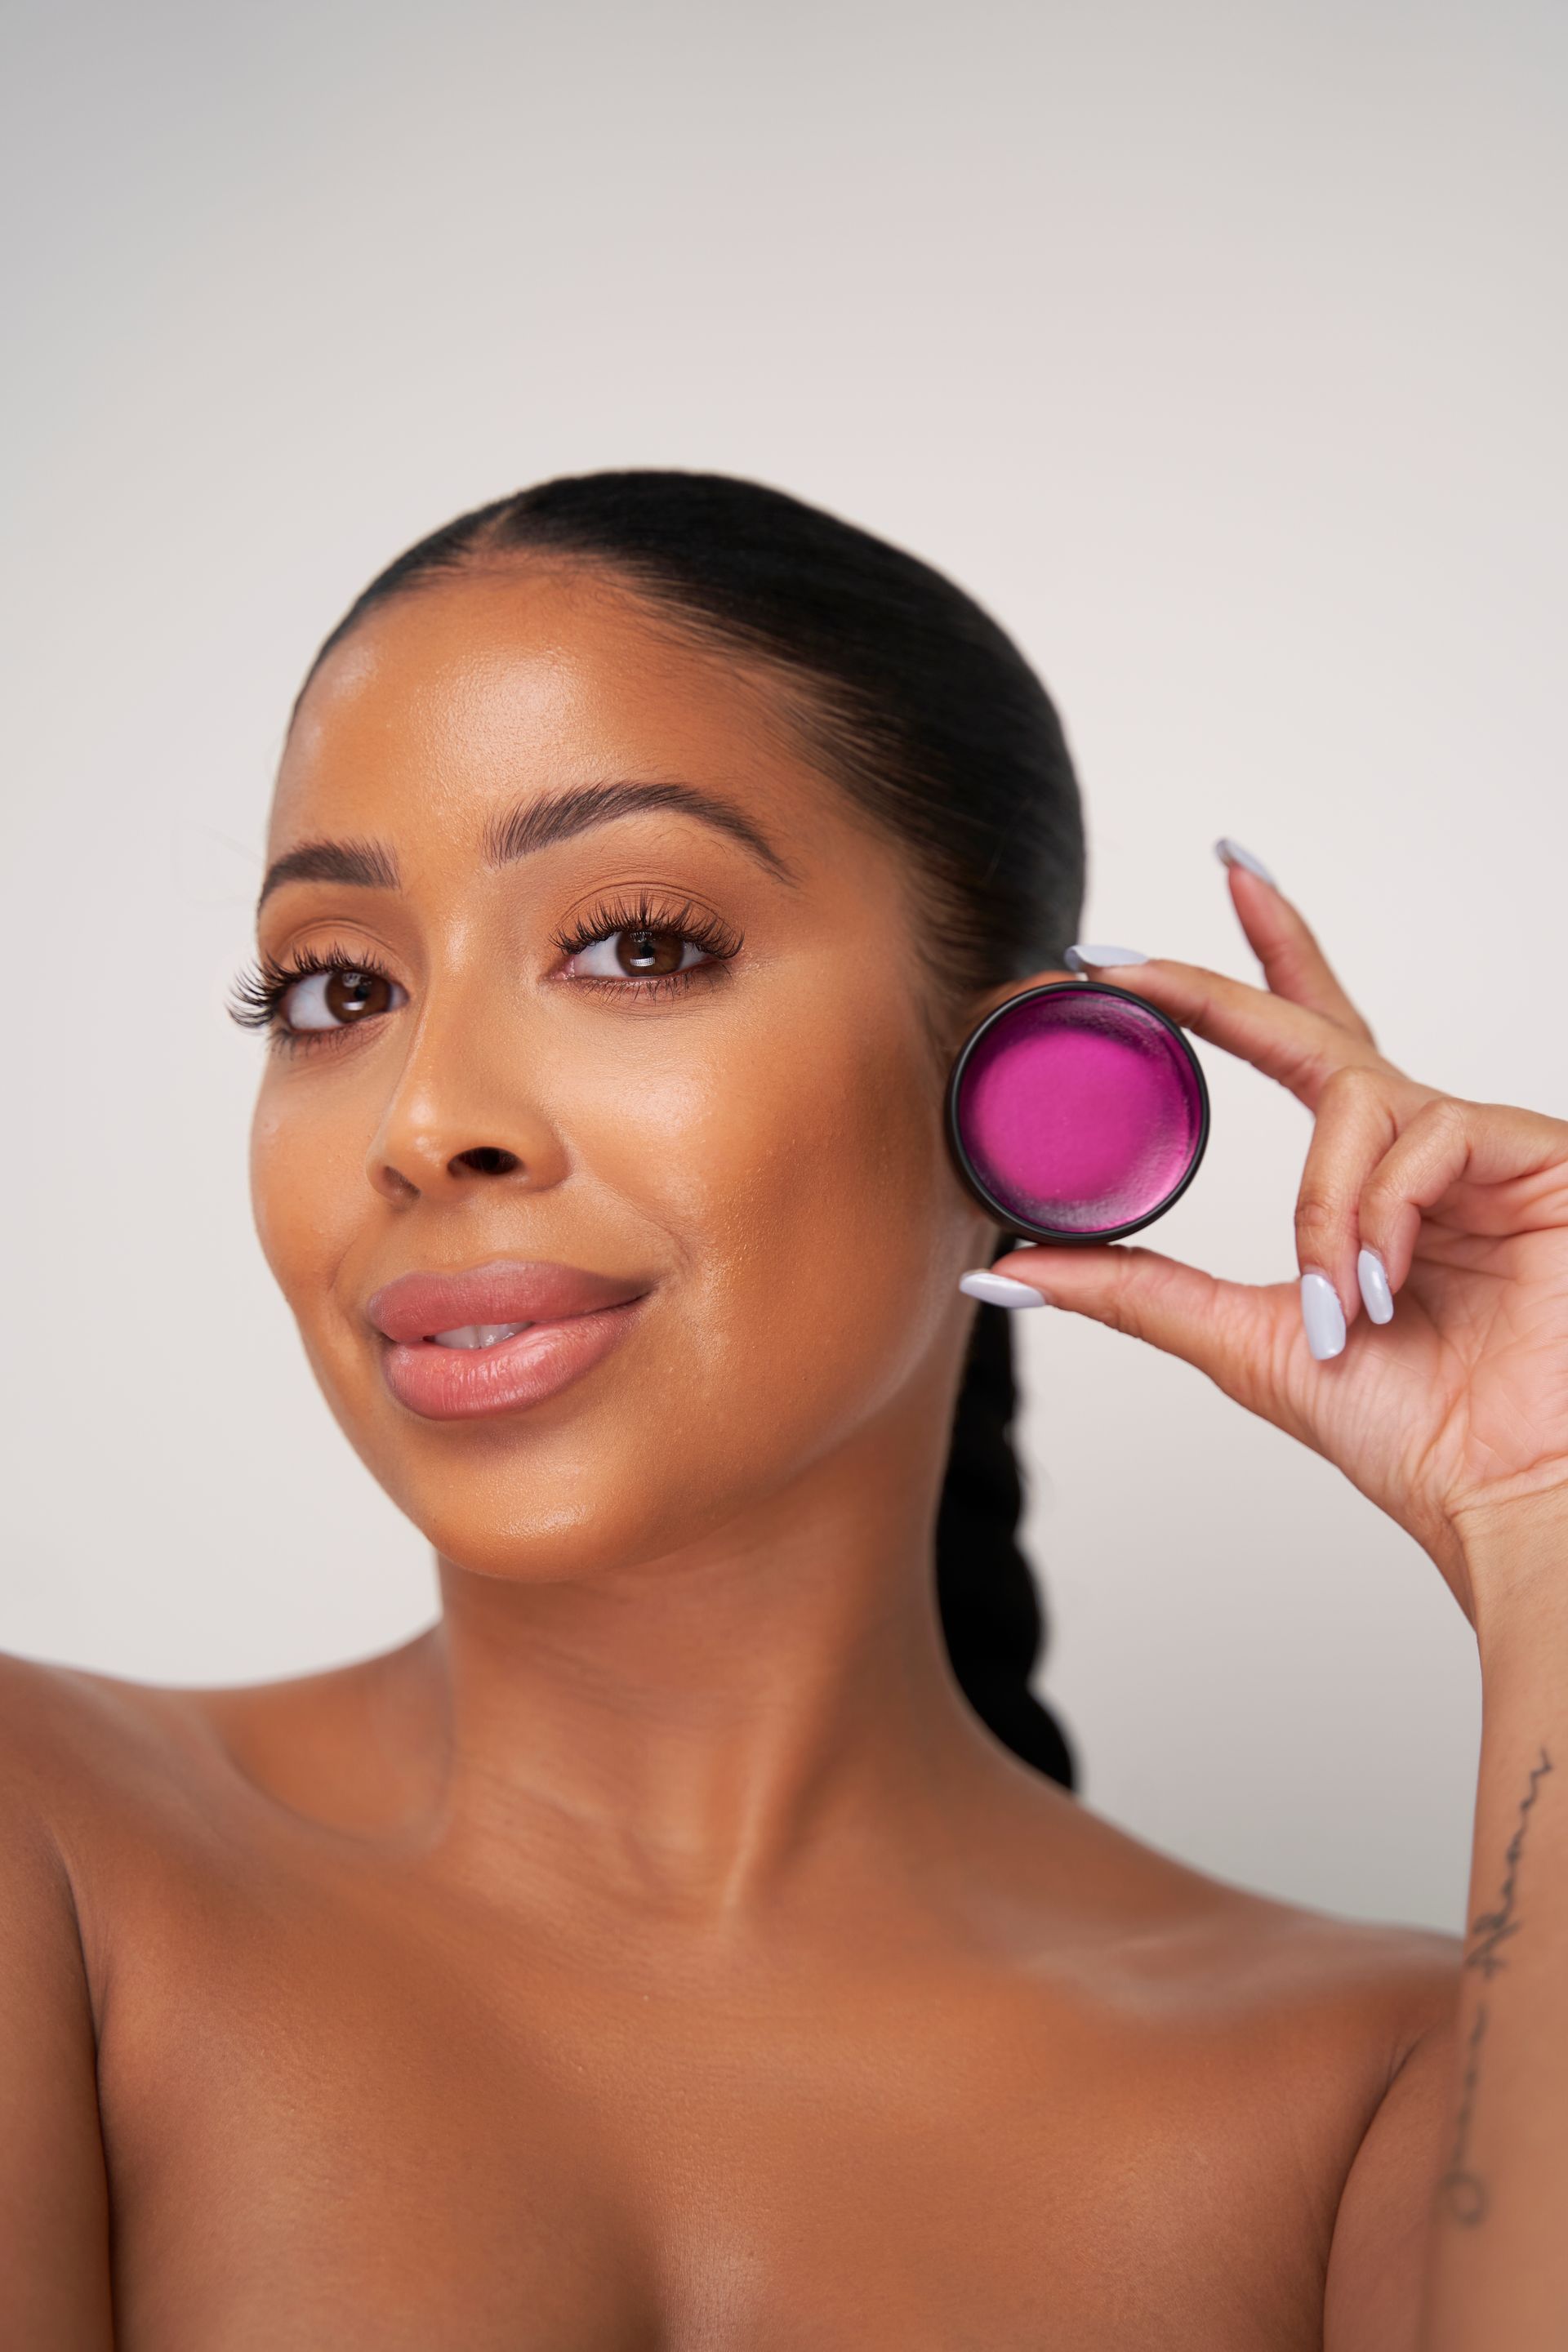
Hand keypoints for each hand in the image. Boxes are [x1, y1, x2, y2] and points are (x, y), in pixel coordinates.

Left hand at [988, 850, 1567, 1620]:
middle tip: (1117, 960)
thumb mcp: (1243, 1341)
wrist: (1511, 1497)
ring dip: (1323, 1203)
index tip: (1121, 952)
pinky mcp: (1540, 1154)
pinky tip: (1384, 1286)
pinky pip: (1427, 1135)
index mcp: (1365, 1179)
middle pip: (1320, 1020)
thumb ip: (1132, 1290)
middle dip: (1225, 973)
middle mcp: (1423, 1147)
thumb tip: (1001, 1269)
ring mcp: (1483, 1147)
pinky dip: (1380, 1210)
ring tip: (1336, 1301)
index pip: (1295, 1044)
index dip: (1227, 980)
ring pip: (1360, 1097)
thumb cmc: (1414, 1431)